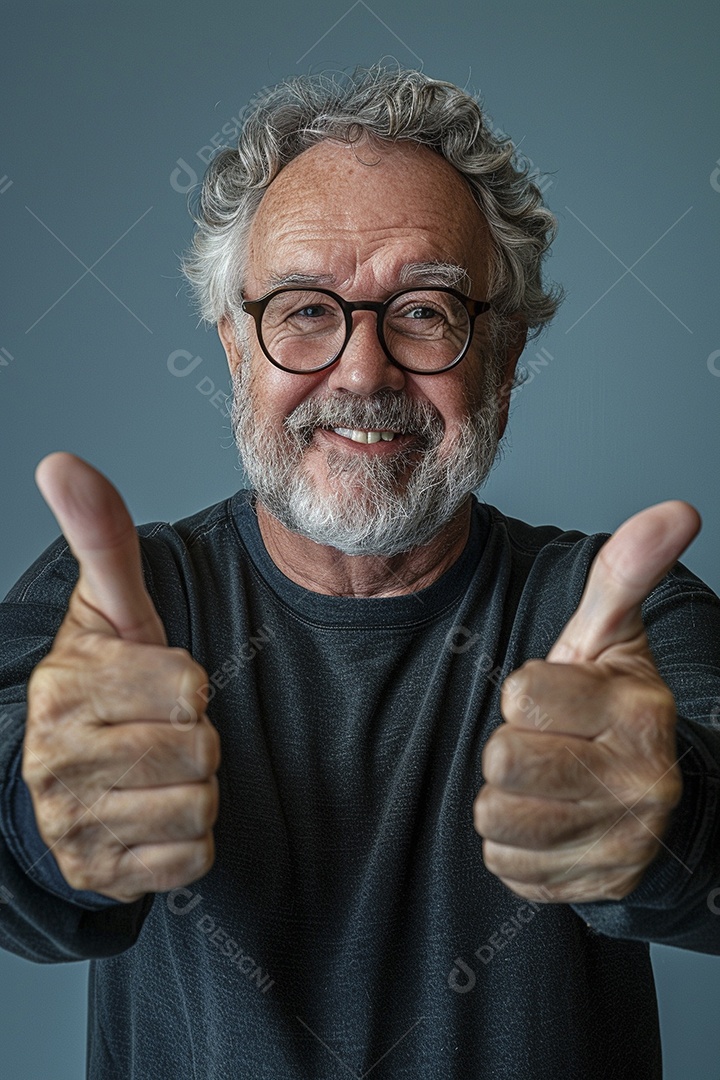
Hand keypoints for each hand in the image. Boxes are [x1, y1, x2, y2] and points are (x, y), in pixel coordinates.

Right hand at [22, 453, 219, 903]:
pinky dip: (188, 839)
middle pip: (200, 748)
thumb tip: (61, 461)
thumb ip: (100, 540)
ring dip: (195, 787)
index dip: (189, 685)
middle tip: (159, 733)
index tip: (157, 688)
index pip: (188, 686)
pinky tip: (152, 816)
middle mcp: (55, 759)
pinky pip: (194, 857)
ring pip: (201, 803)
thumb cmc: (102, 688)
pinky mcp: (99, 875)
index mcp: (64, 687)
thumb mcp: (107, 614)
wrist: (63, 784)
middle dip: (196, 738)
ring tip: (156, 773)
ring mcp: (73, 823)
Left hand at [474, 500, 700, 902]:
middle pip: (503, 757)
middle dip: (511, 746)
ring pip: (496, 816)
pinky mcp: (594, 886)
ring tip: (543, 785)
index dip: (526, 693)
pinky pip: (505, 865)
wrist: (652, 804)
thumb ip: (626, 575)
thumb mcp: (612, 640)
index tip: (554, 700)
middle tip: (547, 745)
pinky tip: (549, 825)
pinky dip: (514, 846)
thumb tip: (678, 510)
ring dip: (505, 798)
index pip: (521, 692)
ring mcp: (621, 842)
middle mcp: (640, 780)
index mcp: (639, 710)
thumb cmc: (611, 710)